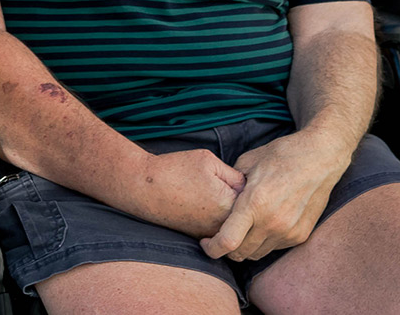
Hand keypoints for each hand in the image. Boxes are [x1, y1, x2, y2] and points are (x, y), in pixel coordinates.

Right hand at [129, 147, 244, 239]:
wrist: (144, 188)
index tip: (242, 177)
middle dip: (244, 203)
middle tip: (230, 185)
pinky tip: (205, 203)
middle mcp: (224, 225)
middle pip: (247, 217)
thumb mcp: (208, 160)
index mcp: (230, 205)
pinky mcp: (200, 237)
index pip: (255, 199)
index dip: (251, 186)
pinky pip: (219, 230)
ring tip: (216, 193)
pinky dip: (217, 219)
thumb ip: (234, 175)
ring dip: (232, 213)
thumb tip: (248, 187)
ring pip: (233, 225)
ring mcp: (212, 234)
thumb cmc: (175, 170)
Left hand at [200, 129, 350, 260]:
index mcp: (254, 204)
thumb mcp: (247, 162)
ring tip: (239, 230)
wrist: (318, 159)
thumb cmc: (280, 156)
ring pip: (258, 253)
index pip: (228, 241)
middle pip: (241, 253)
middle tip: (219, 237)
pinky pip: (274, 247)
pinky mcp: (300, 235)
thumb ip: (232, 185)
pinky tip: (261, 225)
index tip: (205, 244)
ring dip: (245, 247)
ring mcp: (288, 232)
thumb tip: (220, 198)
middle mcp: (272, 223)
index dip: (212, 248)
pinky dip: (263, 242)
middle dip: (226, 250)